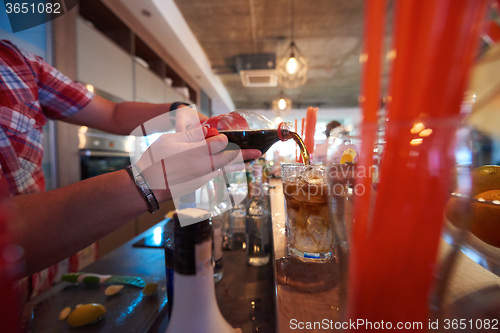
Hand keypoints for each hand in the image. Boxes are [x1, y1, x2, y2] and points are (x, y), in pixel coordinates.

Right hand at [135, 126, 260, 200]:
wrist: (148, 185)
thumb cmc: (156, 160)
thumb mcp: (171, 140)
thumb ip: (192, 135)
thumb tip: (209, 131)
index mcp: (199, 152)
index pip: (222, 143)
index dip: (221, 137)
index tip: (218, 135)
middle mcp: (205, 166)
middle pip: (231, 158)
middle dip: (246, 154)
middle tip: (258, 152)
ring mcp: (203, 178)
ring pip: (223, 168)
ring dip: (233, 162)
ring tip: (245, 159)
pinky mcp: (199, 184)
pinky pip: (214, 174)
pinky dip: (219, 169)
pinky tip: (215, 166)